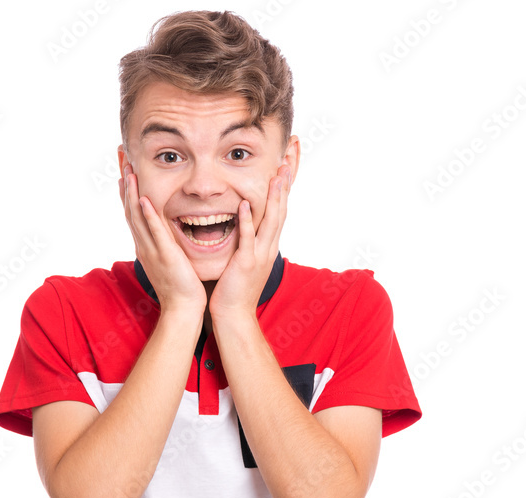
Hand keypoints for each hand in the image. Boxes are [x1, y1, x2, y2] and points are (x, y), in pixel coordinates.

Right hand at [119, 162, 206, 314]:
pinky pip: (154, 231)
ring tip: (128, 171)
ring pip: (137, 217)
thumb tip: (165, 232)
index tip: (124, 171)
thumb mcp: (168, 260)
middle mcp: (144, 245)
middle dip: (125, 184)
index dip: (127, 191)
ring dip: (132, 193)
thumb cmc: (180, 287)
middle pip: (130, 209)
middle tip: (121, 160)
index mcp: (145, 245)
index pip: (133, 213)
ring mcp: (152, 250)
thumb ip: (164, 244)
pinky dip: (147, 214)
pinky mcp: (164, 255)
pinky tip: (143, 198)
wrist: (182, 308)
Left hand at [209, 164, 290, 319]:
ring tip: (277, 173)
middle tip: (291, 156)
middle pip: (283, 207)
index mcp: (269, 242)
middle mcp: (269, 245)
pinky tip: (243, 204)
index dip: (287, 183)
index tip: (289, 159)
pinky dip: (246, 220)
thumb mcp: (247, 256)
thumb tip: (246, 217)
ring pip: (271, 220)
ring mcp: (260, 254)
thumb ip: (250, 236)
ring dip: (274, 196)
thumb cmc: (235, 286)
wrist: (234, 313)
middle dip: (287, 180)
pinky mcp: (245, 262)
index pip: (281, 206)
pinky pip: (247, 238)